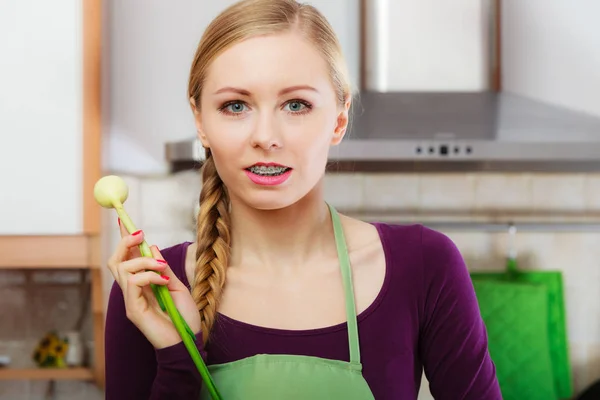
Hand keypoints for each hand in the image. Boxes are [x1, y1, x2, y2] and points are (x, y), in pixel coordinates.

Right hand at [107, 221, 200, 348]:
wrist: (188, 341)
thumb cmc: (184, 317)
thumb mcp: (177, 286)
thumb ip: (163, 268)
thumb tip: (152, 246)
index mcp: (142, 285)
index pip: (127, 259)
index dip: (124, 240)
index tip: (124, 221)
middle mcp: (132, 291)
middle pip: (116, 261)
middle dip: (125, 243)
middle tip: (140, 234)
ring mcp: (131, 301)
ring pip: (122, 268)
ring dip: (144, 261)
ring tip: (163, 268)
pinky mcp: (134, 309)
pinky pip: (133, 283)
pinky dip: (149, 276)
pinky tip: (164, 281)